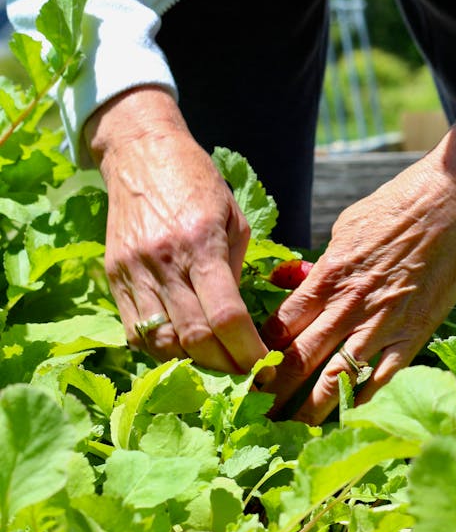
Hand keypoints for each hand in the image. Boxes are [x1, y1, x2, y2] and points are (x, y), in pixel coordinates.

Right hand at [86, 86, 269, 374]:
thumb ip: (235, 271)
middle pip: (193, 336)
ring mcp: (133, 271)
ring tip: (217, 367)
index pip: (226, 316)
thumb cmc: (199, 184)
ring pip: (160, 341)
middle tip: (246, 377)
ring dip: (192, 363)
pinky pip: (135, 330)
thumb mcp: (234, 220)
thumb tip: (241, 323)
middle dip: (224, 366)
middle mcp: (164, 261)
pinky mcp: (113, 277)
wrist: (141, 154)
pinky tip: (183, 350)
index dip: (247, 351)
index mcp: (201, 243)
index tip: (264, 368)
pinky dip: (161, 349)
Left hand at [262, 118, 455, 422]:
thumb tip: (297, 283)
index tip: (242, 375)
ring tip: (289, 430)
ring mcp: (383, 323)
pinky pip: (384, 376)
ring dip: (309, 408)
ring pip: (336, 377)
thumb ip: (323, 264)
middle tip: (250, 415)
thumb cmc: (401, 204)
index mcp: (328, 274)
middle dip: (271, 391)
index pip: (280, 325)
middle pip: (298, 358)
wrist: (454, 200)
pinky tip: (347, 419)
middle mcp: (349, 304)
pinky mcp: (416, 332)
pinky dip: (364, 400)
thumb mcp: (347, 226)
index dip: (257, 354)